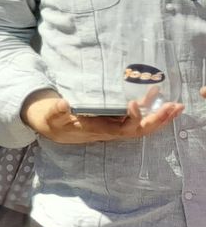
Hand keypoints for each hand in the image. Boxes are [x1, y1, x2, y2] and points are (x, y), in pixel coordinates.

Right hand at [22, 88, 184, 143]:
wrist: (51, 126)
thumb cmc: (51, 120)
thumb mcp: (50, 115)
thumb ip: (56, 111)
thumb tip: (63, 104)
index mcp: (97, 130)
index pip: (121, 129)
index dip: (132, 119)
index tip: (134, 103)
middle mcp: (110, 130)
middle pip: (139, 130)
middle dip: (158, 120)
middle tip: (174, 107)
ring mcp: (114, 124)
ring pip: (141, 124)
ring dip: (160, 116)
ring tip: (176, 105)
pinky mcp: (114, 118)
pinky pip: (136, 116)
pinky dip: (149, 108)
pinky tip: (157, 96)